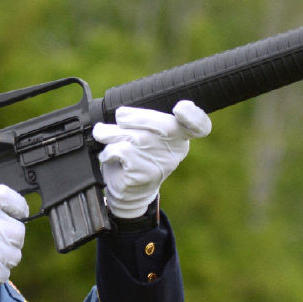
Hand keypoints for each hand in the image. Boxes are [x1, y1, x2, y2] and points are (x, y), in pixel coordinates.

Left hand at [92, 100, 211, 218]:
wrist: (129, 194)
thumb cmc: (135, 158)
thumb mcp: (145, 135)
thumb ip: (145, 121)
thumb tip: (123, 111)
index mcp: (180, 137)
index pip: (199, 126)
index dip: (194, 115)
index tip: (181, 107)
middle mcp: (176, 151)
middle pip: (165, 125)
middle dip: (137, 116)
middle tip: (120, 117)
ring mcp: (161, 164)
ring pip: (137, 137)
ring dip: (113, 133)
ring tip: (103, 134)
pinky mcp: (144, 174)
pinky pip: (123, 151)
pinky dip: (109, 151)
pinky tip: (107, 156)